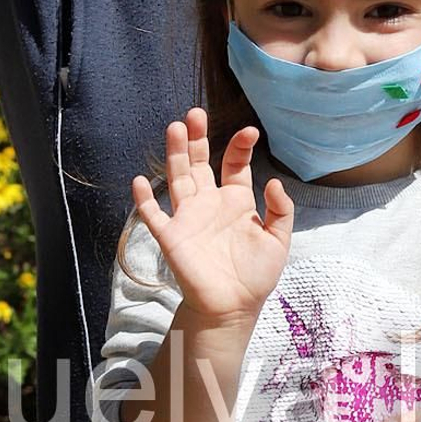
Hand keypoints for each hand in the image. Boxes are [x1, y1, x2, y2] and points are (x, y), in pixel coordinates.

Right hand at [129, 108, 291, 336]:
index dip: (240, 146)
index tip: (250, 132)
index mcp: (236, 201)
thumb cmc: (256, 275)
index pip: (234, 164)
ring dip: (175, 154)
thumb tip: (275, 182)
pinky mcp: (172, 237)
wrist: (233, 308)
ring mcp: (188, 218)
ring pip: (178, 178)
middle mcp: (209, 203)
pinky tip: (139, 180)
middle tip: (195, 113)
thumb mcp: (279, 241)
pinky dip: (144, 200)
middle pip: (200, 163)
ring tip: (175, 127)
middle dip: (197, 138)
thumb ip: (281, 211)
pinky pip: (154, 215)